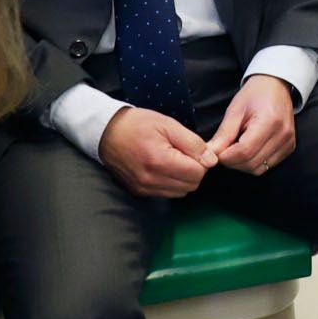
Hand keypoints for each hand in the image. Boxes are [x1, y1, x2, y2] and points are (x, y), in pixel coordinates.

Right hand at [98, 107, 218, 198]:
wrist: (106, 132)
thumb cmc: (138, 124)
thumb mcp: (168, 124)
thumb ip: (193, 144)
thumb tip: (211, 161)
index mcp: (159, 161)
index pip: (197, 173)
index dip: (201, 161)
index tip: (192, 150)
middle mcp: (151, 179)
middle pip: (191, 185)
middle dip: (193, 170)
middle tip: (183, 154)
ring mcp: (144, 188)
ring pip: (180, 192)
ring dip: (183, 178)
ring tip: (172, 160)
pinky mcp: (139, 192)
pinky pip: (166, 194)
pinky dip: (171, 183)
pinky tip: (163, 168)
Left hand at [205, 75, 296, 174]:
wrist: (276, 86)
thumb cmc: (255, 94)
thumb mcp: (235, 110)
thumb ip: (224, 134)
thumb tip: (211, 153)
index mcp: (269, 121)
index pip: (245, 151)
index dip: (227, 157)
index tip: (217, 152)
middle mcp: (283, 134)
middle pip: (252, 163)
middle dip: (233, 162)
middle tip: (224, 151)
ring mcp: (288, 142)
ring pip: (260, 169)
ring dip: (243, 164)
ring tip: (236, 149)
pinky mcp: (289, 147)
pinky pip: (268, 165)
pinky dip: (254, 162)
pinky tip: (249, 150)